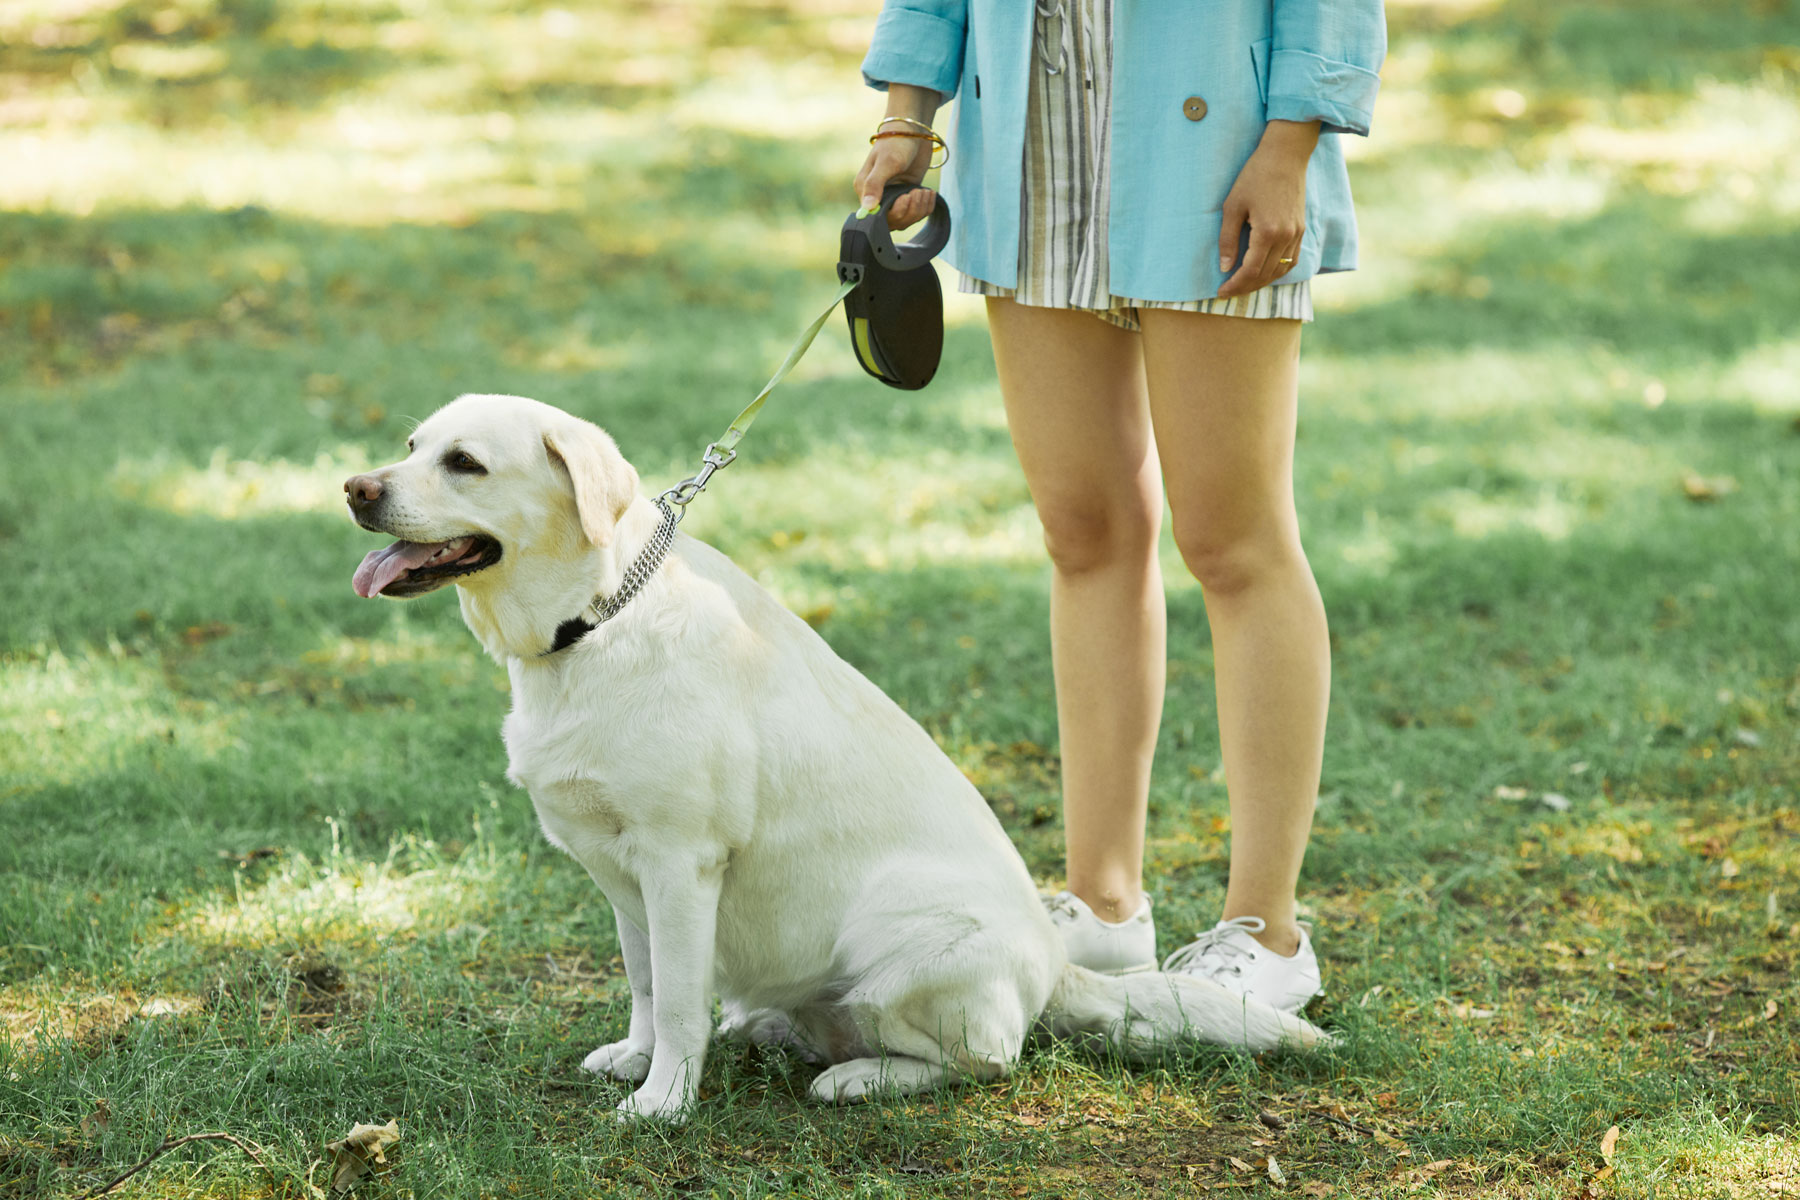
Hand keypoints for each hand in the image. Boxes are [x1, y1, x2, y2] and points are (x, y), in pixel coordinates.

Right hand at [854, 131, 935, 229]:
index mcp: (865, 190)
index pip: (876, 217)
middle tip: (917, 192)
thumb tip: (866, 209)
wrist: (912, 131)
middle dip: (909, 211)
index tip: (905, 198)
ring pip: (907, 219)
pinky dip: (926, 206)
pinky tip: (929, 193)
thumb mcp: (886, 163)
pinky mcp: (908, 196)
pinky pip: (917, 212)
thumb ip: (875, 185)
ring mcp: (894, 198)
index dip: (894, 213)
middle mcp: (877, 197)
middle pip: (894, 221)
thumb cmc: (895, 142)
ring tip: (924, 192)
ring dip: (919, 209)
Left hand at [1216, 119, 1319, 297]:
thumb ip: (1228, 239)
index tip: (1221, 292)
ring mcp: (1297, 234)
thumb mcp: (1232, 206)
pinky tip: (1264, 272)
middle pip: (1266, 275)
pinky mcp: (1302, 229)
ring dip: (1262, 281)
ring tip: (1244, 284)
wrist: (1285, 156)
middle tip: (1228, 291)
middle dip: (1245, 287)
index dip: (1235, 285)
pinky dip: (1278, 271)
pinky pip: (1292, 260)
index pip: (1251, 271)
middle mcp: (1286, 237)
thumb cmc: (1254, 176)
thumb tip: (1225, 267)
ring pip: (1281, 271)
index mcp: (1268, 232)